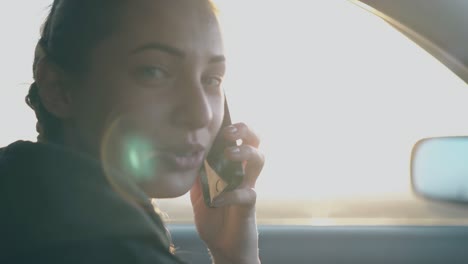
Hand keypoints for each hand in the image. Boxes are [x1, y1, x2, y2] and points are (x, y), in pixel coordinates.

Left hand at [190, 123, 263, 263]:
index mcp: (231, 166)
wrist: (222, 245)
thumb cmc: (213, 215)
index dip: (232, 126)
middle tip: (228, 133)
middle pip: (255, 141)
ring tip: (229, 154)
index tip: (216, 123)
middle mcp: (243, 172)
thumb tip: (182, 155)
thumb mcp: (197, 190)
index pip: (238, 138)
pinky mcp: (249, 206)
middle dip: (245, 131)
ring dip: (245, 152)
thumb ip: (194, 173)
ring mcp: (248, 187)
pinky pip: (246, 194)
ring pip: (259, 160)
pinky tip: (217, 199)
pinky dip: (230, 195)